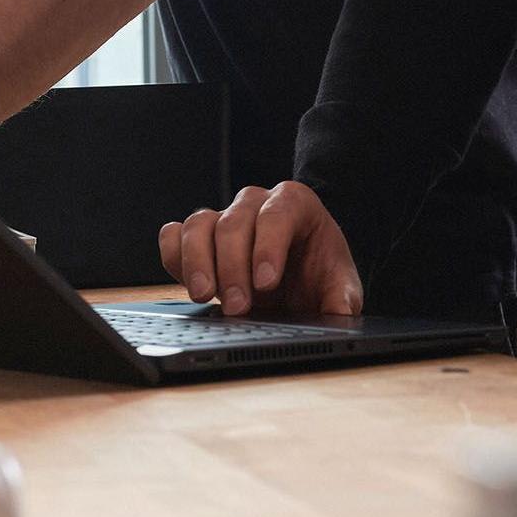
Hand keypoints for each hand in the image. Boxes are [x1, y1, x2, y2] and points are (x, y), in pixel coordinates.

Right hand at [158, 182, 362, 316]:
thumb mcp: (340, 284)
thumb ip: (343, 296)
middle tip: (238, 307)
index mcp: (295, 204)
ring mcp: (223, 217)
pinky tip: (187, 283)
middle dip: (233, 267)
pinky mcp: (199, 237)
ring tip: (205, 296)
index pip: (277, 214)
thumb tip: (341, 313)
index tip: (266, 283)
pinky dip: (174, 257)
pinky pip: (174, 234)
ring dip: (198, 262)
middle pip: (234, 223)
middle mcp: (255, 203)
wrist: (300, 275)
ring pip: (199, 224)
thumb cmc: (319, 272)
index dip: (268, 247)